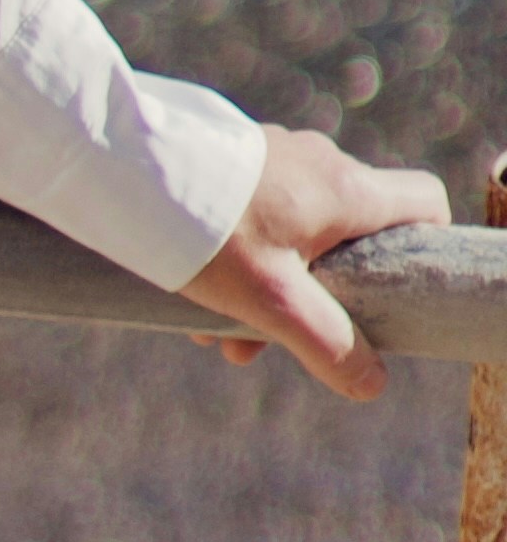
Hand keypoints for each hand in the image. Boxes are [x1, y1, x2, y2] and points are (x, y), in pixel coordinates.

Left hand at [181, 123, 450, 400]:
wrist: (116, 162)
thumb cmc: (203, 227)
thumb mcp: (272, 301)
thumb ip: (329, 346)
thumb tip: (371, 383)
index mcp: (344, 188)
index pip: (423, 201)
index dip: (427, 248)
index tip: (399, 296)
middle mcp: (315, 162)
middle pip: (350, 239)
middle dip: (319, 302)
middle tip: (272, 345)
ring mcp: (271, 158)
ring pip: (292, 240)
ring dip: (265, 295)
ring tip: (215, 339)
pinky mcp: (230, 163)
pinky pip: (251, 222)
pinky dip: (235, 266)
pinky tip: (188, 306)